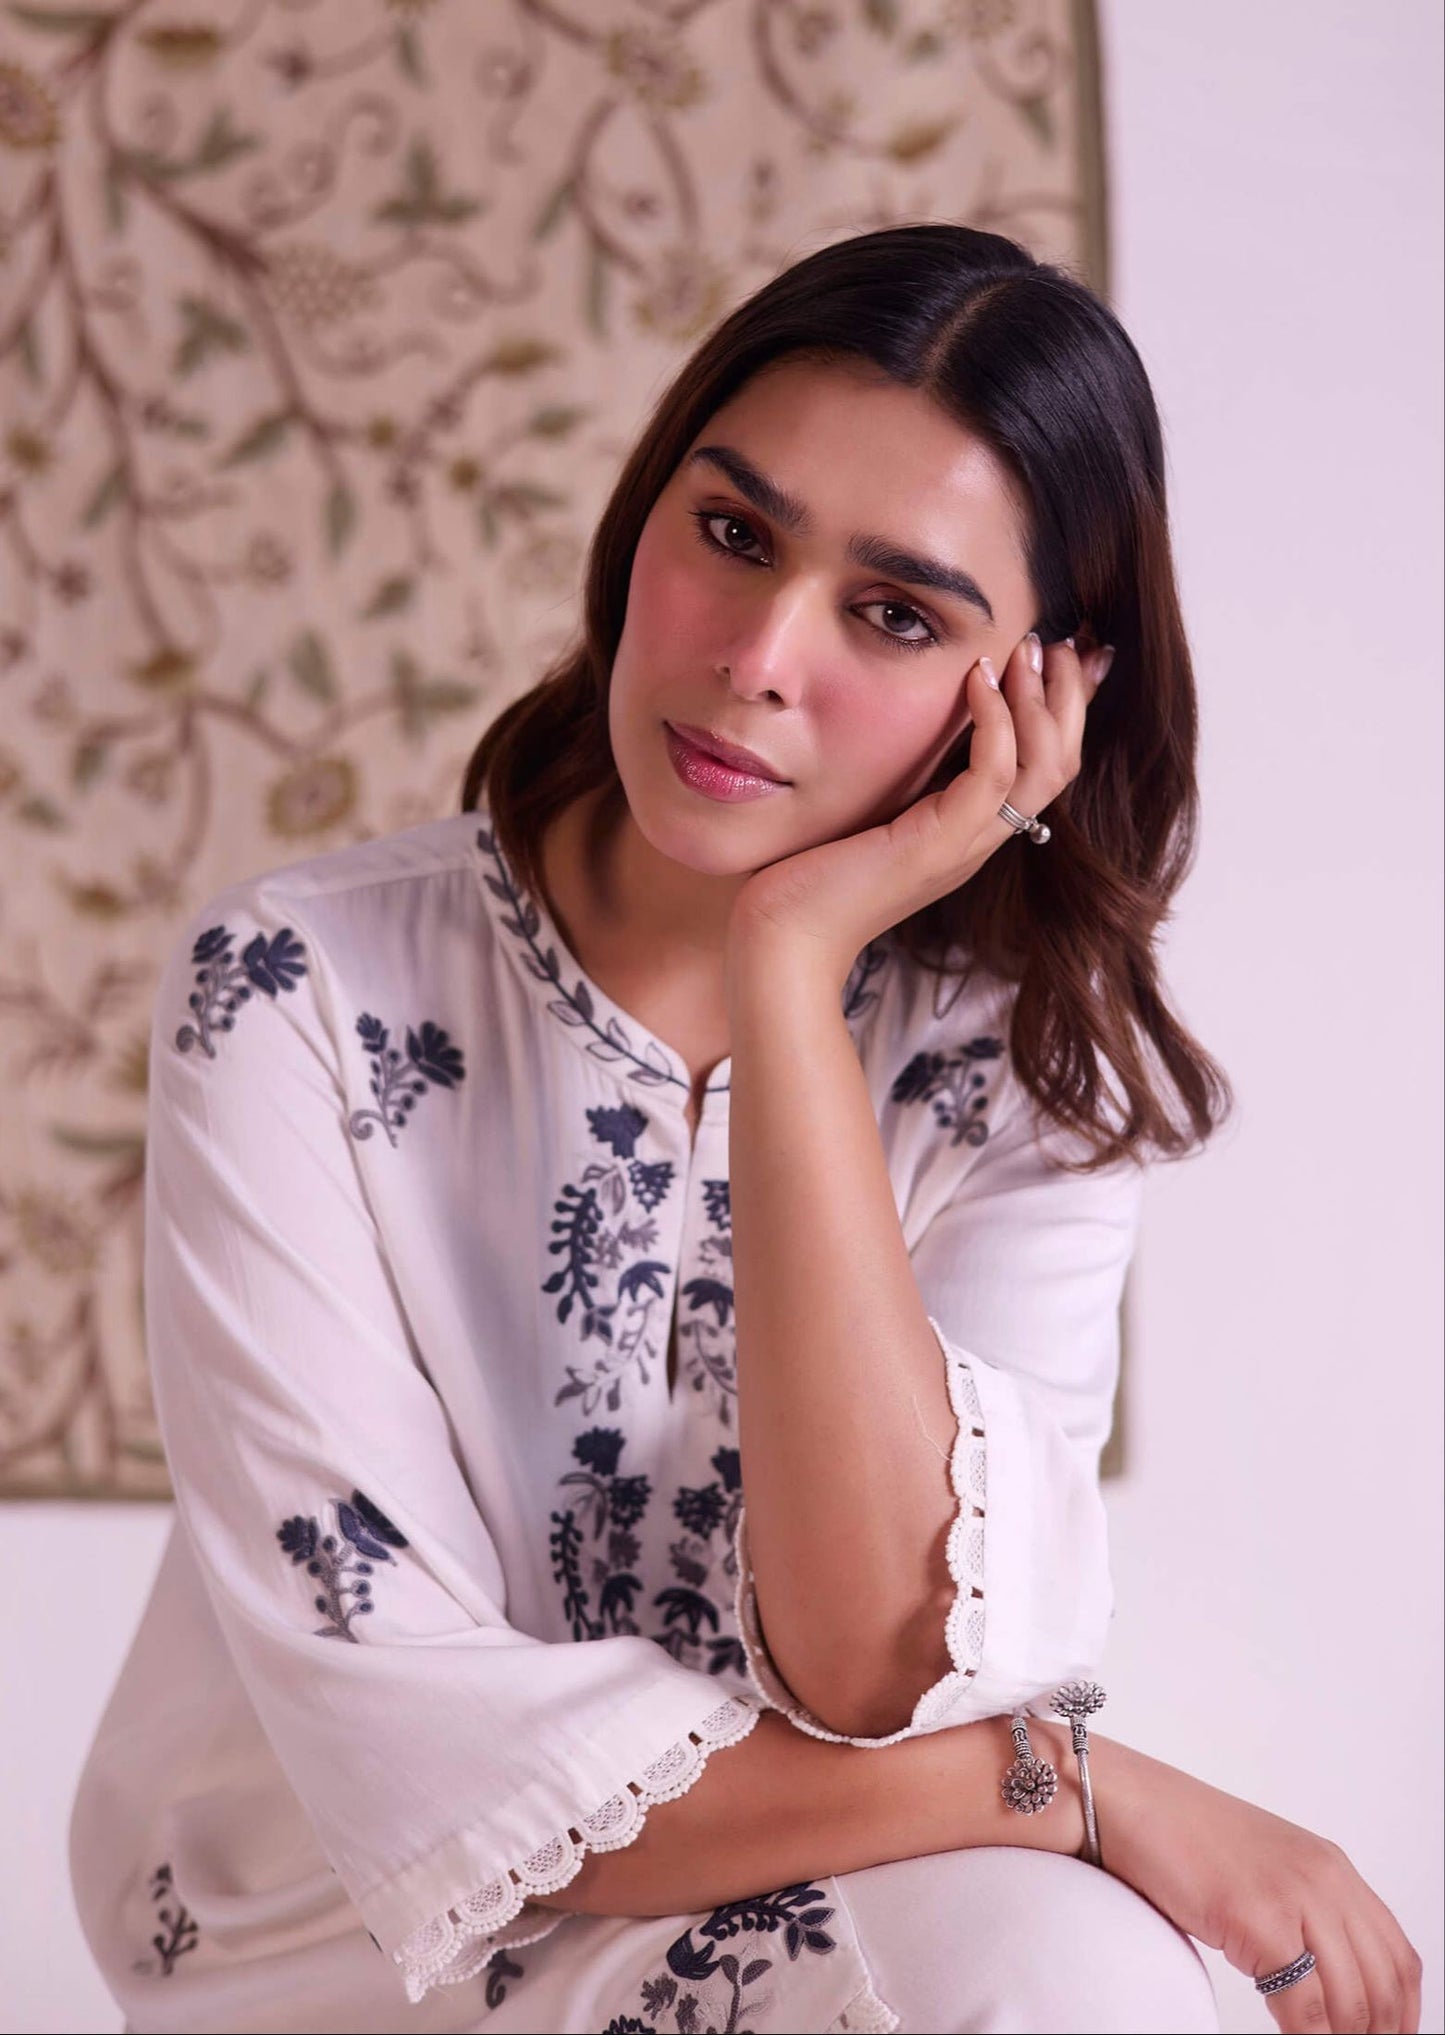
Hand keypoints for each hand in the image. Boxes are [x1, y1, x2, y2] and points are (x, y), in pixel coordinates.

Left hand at [725, 631, 1112, 987]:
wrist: (780, 942)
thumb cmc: (806, 877)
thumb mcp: (865, 809)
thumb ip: (894, 774)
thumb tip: (899, 722)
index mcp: (968, 831)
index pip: (1044, 766)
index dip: (1065, 709)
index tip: (1066, 653)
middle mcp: (979, 840)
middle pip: (1063, 762)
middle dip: (1068, 695)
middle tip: (1057, 640)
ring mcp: (964, 846)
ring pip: (1046, 767)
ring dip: (1043, 699)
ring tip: (1028, 649)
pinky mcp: (938, 846)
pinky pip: (993, 775)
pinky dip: (996, 721)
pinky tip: (978, 678)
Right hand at [1091, 1734, 1422, 2032]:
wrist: (1129, 1803)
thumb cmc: (1180, 1836)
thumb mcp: (1263, 1870)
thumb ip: (1301, 1911)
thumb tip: (1324, 1981)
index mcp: (1331, 1867)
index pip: (1398, 1958)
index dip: (1400, 2015)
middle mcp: (1325, 1878)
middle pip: (1384, 1985)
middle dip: (1375, 2034)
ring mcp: (1294, 1897)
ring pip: (1351, 2004)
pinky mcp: (1259, 1920)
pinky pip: (1304, 2009)